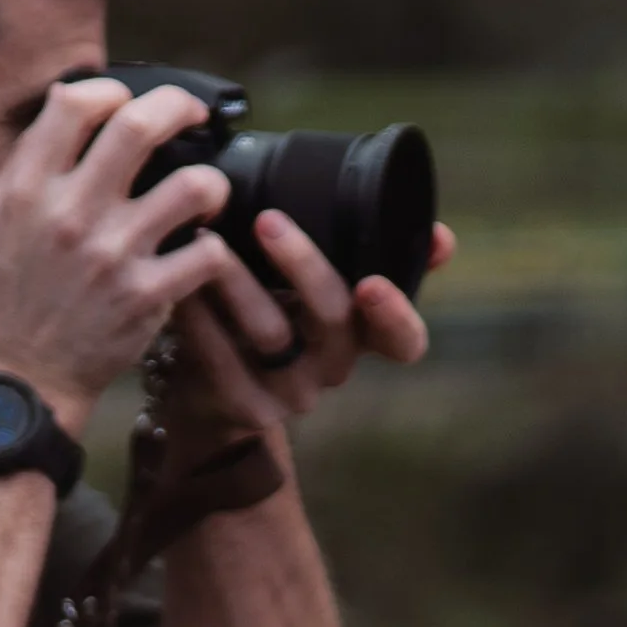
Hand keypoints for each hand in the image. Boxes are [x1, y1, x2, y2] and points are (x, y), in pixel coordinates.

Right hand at [0, 76, 242, 431]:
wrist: (22, 376)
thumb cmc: (8, 293)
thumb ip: (28, 162)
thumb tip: (71, 103)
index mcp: (28, 189)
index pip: (76, 102)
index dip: (112, 91)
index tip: (126, 104)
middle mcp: (70, 214)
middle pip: (141, 125)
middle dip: (180, 108)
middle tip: (193, 117)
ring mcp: (112, 256)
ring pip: (193, 185)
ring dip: (210, 183)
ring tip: (205, 194)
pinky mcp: (146, 297)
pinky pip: (207, 252)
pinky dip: (212, 248)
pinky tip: (199, 250)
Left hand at [173, 218, 456, 446]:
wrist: (214, 385)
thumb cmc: (276, 308)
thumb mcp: (325, 284)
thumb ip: (372, 250)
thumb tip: (443, 238)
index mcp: (365, 335)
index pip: (404, 341)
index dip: (396, 315)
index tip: (374, 282)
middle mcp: (334, 367)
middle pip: (333, 320)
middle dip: (303, 265)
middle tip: (268, 219)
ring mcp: (290, 395)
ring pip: (270, 335)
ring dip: (238, 283)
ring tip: (208, 239)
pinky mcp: (245, 408)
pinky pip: (221, 362)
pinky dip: (201, 319)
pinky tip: (183, 285)